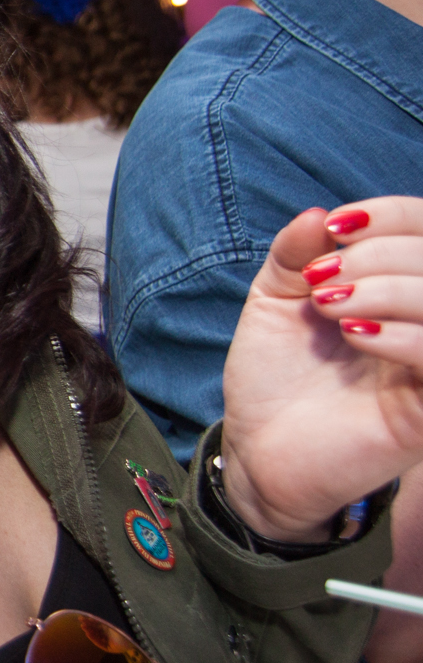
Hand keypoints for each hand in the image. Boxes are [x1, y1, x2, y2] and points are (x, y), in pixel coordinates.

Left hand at [223, 200, 422, 540]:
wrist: (259, 447)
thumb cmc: (277, 375)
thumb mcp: (277, 301)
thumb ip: (297, 256)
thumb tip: (317, 215)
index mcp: (403, 290)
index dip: (394, 216)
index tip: (336, 229)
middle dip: (383, 253)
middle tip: (325, 278)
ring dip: (389, 288)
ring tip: (332, 305)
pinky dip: (403, 336)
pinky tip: (355, 333)